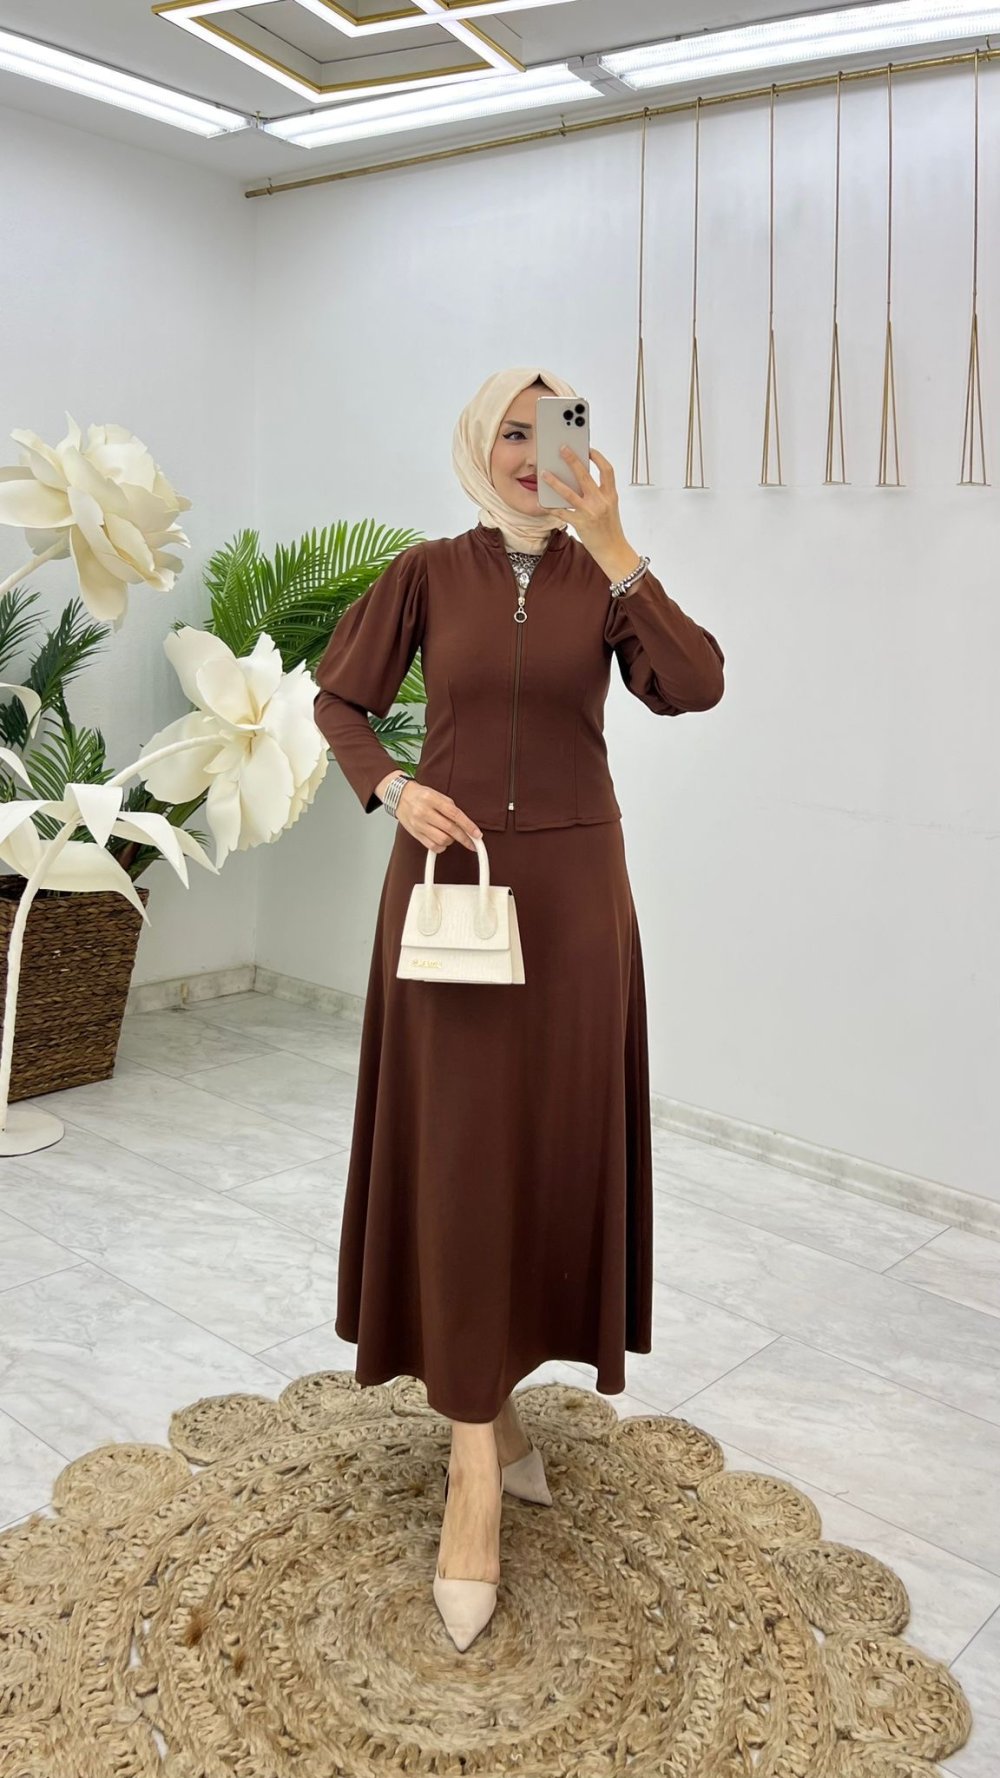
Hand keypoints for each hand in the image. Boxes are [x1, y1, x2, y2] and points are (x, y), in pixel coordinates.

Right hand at [396, 781, 481, 851]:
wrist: (399, 796)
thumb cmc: (421, 795)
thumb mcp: (437, 795)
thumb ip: (451, 808)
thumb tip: (465, 825)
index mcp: (432, 799)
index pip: (454, 814)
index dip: (468, 826)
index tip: (477, 834)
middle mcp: (424, 812)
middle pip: (449, 829)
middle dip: (464, 838)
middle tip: (473, 843)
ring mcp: (418, 824)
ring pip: (442, 840)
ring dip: (451, 840)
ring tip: (451, 835)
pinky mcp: (415, 834)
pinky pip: (432, 846)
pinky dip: (441, 846)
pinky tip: (442, 840)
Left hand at [539, 445, 633, 567]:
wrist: (614, 550)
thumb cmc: (610, 529)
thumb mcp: (609, 507)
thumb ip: (599, 494)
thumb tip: (579, 480)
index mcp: (611, 495)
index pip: (607, 470)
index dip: (598, 457)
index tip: (588, 449)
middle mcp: (601, 501)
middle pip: (585, 476)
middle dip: (572, 460)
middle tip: (562, 449)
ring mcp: (590, 512)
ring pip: (569, 493)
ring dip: (555, 482)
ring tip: (544, 474)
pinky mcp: (580, 524)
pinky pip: (562, 513)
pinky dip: (550, 507)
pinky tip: (541, 502)